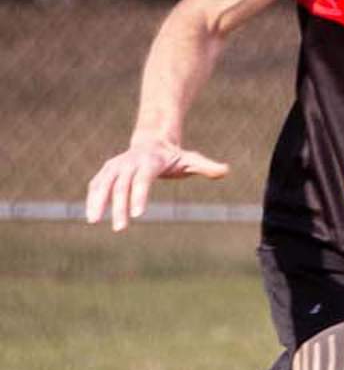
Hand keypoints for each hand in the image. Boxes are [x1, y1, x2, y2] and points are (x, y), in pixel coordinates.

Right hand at [85, 139, 229, 230]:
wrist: (153, 142)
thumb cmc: (175, 157)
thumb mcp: (192, 160)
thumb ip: (207, 167)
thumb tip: (226, 170)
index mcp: (150, 161)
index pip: (142, 180)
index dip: (139, 196)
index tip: (138, 215)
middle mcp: (129, 162)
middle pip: (122, 186)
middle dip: (119, 207)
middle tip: (121, 228)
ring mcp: (115, 165)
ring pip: (103, 184)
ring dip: (98, 202)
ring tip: (93, 221)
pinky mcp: (107, 171)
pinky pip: (97, 184)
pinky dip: (92, 198)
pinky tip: (91, 215)